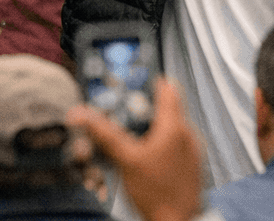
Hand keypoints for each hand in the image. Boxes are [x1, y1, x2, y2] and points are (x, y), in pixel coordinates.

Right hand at [67, 77, 204, 220]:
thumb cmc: (155, 193)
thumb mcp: (124, 160)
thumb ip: (104, 133)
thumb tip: (80, 113)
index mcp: (174, 127)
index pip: (168, 88)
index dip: (150, 80)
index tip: (134, 81)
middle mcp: (188, 135)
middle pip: (168, 108)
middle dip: (145, 107)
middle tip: (125, 111)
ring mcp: (193, 151)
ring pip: (172, 127)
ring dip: (153, 127)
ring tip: (132, 135)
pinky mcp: (192, 165)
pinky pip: (177, 144)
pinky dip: (162, 143)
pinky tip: (146, 156)